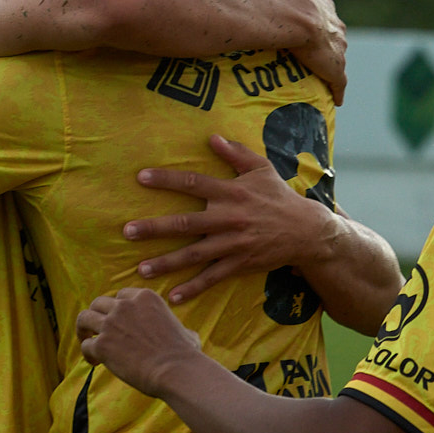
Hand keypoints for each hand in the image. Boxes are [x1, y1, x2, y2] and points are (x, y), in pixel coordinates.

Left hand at [77, 288, 204, 397]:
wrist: (176, 370)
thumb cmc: (184, 355)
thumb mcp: (185, 331)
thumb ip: (179, 328)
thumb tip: (189, 337)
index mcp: (144, 297)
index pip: (121, 295)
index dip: (116, 308)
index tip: (116, 320)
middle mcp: (125, 306)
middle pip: (98, 303)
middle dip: (96, 315)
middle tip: (95, 329)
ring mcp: (111, 324)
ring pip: (84, 319)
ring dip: (83, 330)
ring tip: (86, 341)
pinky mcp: (102, 344)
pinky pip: (85, 345)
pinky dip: (87, 354)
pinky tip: (95, 362)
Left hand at [125, 135, 334, 303]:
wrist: (306, 230)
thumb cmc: (278, 196)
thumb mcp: (261, 168)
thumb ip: (235, 152)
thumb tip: (211, 135)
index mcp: (231, 192)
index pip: (193, 182)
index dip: (167, 180)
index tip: (141, 178)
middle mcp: (229, 218)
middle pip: (186, 223)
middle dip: (155, 228)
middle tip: (127, 231)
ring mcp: (233, 244)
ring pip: (194, 254)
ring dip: (166, 263)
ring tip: (141, 270)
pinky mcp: (240, 264)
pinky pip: (212, 278)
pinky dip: (193, 288)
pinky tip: (172, 296)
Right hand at [273, 0, 346, 104]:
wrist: (295, 17)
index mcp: (325, 8)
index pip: (326, 15)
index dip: (318, 21)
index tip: (311, 26)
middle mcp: (337, 28)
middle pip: (336, 37)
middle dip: (329, 43)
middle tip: (316, 51)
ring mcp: (338, 50)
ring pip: (338, 59)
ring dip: (332, 65)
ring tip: (321, 74)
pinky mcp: (336, 70)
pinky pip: (339, 84)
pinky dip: (337, 91)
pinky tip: (336, 99)